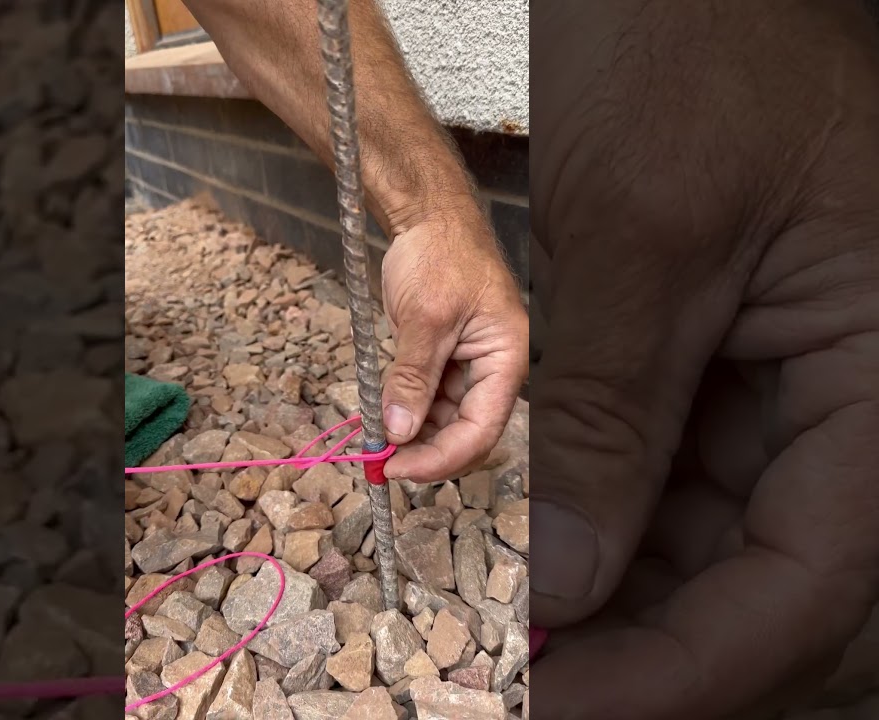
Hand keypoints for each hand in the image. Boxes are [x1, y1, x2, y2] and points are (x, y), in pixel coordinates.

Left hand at [377, 206, 528, 482]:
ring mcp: (465, 368)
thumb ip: (412, 377)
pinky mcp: (441, 361)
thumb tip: (398, 431)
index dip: (441, 457)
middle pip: (463, 432)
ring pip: (441, 421)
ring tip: (373, 440)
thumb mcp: (425, 317)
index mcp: (505, 360)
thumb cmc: (441, 255)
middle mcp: (491, 371)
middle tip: (380, 461)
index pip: (481, 429)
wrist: (428, 218)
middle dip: (423, 451)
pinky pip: (424, 399)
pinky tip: (377, 420)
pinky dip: (401, 412)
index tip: (399, 468)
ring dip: (409, 435)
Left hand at [530, 1, 878, 717]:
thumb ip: (613, 419)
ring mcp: (781, 377)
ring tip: (496, 631)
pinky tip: (515, 547)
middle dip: (631, 644)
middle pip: (753, 576)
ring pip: (698, 535)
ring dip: (601, 590)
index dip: (685, 670)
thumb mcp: (644, 235)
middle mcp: (853, 389)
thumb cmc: (693, 44)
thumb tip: (566, 584)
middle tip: (510, 685)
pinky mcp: (712, 357)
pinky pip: (657, 468)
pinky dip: (586, 516)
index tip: (561, 708)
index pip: (805, 578)